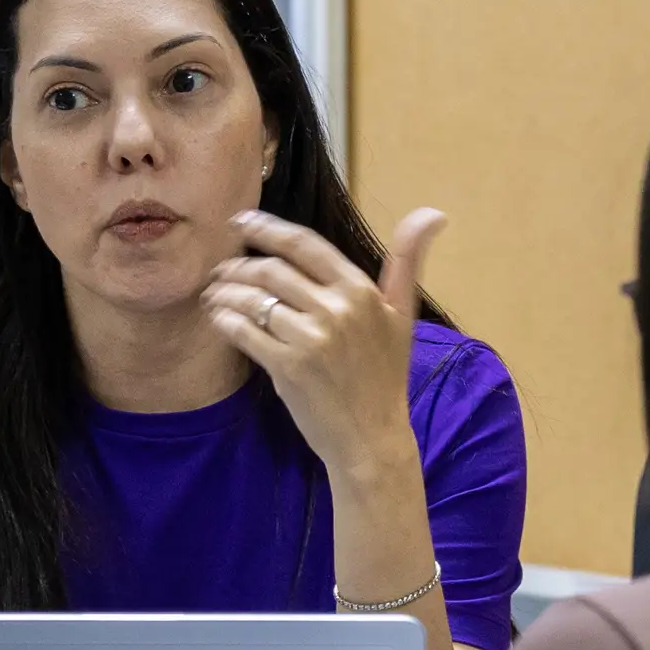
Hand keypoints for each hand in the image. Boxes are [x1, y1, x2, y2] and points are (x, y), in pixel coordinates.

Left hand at [204, 207, 443, 482]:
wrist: (372, 438)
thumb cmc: (385, 376)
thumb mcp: (402, 314)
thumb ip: (408, 260)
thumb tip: (434, 212)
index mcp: (359, 290)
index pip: (304, 244)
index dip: (266, 228)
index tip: (241, 221)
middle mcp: (335, 308)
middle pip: (272, 270)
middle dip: (239, 265)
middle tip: (222, 269)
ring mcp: (310, 338)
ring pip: (254, 298)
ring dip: (226, 292)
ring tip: (214, 293)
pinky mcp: (288, 367)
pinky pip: (245, 332)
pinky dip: (226, 320)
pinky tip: (219, 318)